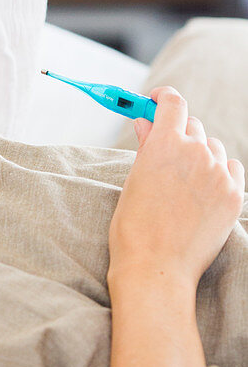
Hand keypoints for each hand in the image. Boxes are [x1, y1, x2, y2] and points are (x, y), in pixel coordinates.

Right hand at [108, 86, 244, 289]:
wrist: (157, 268)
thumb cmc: (135, 228)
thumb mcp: (133, 181)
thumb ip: (145, 147)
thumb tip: (146, 124)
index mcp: (164, 144)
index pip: (173, 103)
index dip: (163, 98)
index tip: (157, 101)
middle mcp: (195, 152)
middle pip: (193, 125)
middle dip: (179, 132)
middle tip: (166, 150)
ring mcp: (218, 173)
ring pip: (213, 147)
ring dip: (200, 154)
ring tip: (183, 181)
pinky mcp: (234, 194)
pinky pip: (231, 168)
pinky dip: (219, 171)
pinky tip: (204, 189)